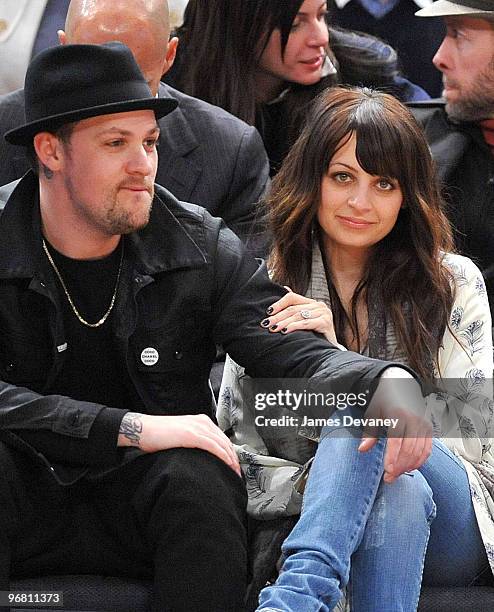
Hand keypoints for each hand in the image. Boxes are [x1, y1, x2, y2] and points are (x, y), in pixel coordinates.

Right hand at [118, 412, 240, 476]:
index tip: (234, 464)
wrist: (144, 430)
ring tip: (235, 472)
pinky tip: (227, 465)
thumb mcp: (182, 434)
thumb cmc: (158, 435)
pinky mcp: (192, 435)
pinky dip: (223, 456)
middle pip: (225, 441)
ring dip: (231, 459)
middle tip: (238, 472)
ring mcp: (197, 427)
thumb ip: (194, 440)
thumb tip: (203, 455)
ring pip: (222, 444)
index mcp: (201, 421)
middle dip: (234, 457)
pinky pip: (213, 446)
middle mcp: (202, 422)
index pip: (222, 437)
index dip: (231, 451)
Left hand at [261, 287, 337, 343]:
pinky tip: (285, 331)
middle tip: (266, 324)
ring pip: (298, 316)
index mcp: (312, 303)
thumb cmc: (315, 335)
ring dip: (283, 323)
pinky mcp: (326, 322)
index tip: (267, 312)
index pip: (292, 297)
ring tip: (273, 329)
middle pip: (293, 309)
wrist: (329, 350)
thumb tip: (285, 288)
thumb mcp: (304, 320)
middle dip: (277, 317)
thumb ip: (296, 306)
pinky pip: (306, 323)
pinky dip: (294, 327)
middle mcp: (318, 305)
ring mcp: (324, 313)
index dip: (279, 304)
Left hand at [358, 368, 431, 482]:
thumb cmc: (383, 399)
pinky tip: (410, 468)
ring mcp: (423, 424)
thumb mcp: (373, 413)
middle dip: (400, 466)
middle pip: (409, 449)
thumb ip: (370, 433)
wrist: (399, 383)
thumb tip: (362, 450)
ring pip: (419, 451)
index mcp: (398, 415)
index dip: (393, 457)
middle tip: (389, 478)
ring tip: (397, 475)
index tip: (388, 471)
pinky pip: (427, 449)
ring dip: (409, 466)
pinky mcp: (429, 429)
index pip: (397, 441)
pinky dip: (420, 460)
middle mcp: (413, 420)